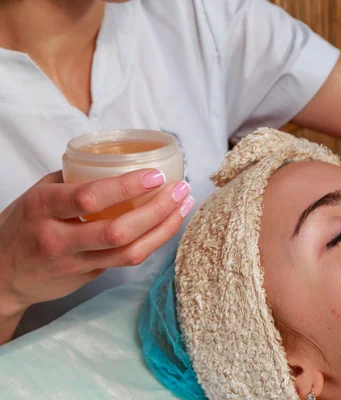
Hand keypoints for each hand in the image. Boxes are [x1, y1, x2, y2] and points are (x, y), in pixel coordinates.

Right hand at [0, 170, 194, 317]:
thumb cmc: (23, 224)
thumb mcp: (38, 194)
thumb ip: (74, 179)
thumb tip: (119, 161)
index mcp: (44, 207)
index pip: (90, 198)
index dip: (127, 187)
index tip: (157, 174)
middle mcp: (58, 238)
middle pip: (118, 230)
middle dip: (157, 210)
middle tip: (181, 190)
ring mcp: (74, 262)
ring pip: (128, 252)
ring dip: (163, 229)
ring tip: (183, 207)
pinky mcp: (87, 277)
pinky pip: (126, 260)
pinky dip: (152, 242)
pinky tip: (168, 225)